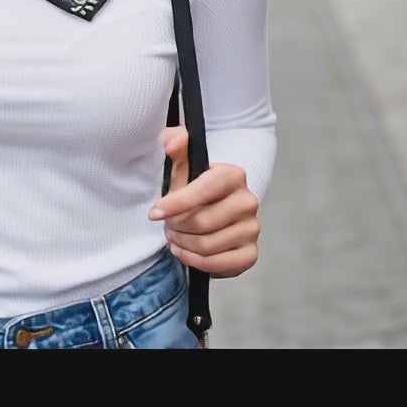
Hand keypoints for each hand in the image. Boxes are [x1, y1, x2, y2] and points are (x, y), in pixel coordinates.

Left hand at [148, 126, 260, 276]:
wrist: (211, 210)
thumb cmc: (193, 187)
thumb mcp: (181, 163)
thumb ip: (174, 143)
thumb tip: (173, 142)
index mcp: (233, 175)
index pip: (202, 191)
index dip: (175, 204)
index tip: (154, 213)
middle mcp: (248, 201)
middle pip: (202, 222)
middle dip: (176, 227)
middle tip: (167, 225)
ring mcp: (252, 229)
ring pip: (207, 245)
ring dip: (183, 244)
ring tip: (175, 236)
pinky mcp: (250, 254)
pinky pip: (219, 264)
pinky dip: (195, 261)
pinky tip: (185, 252)